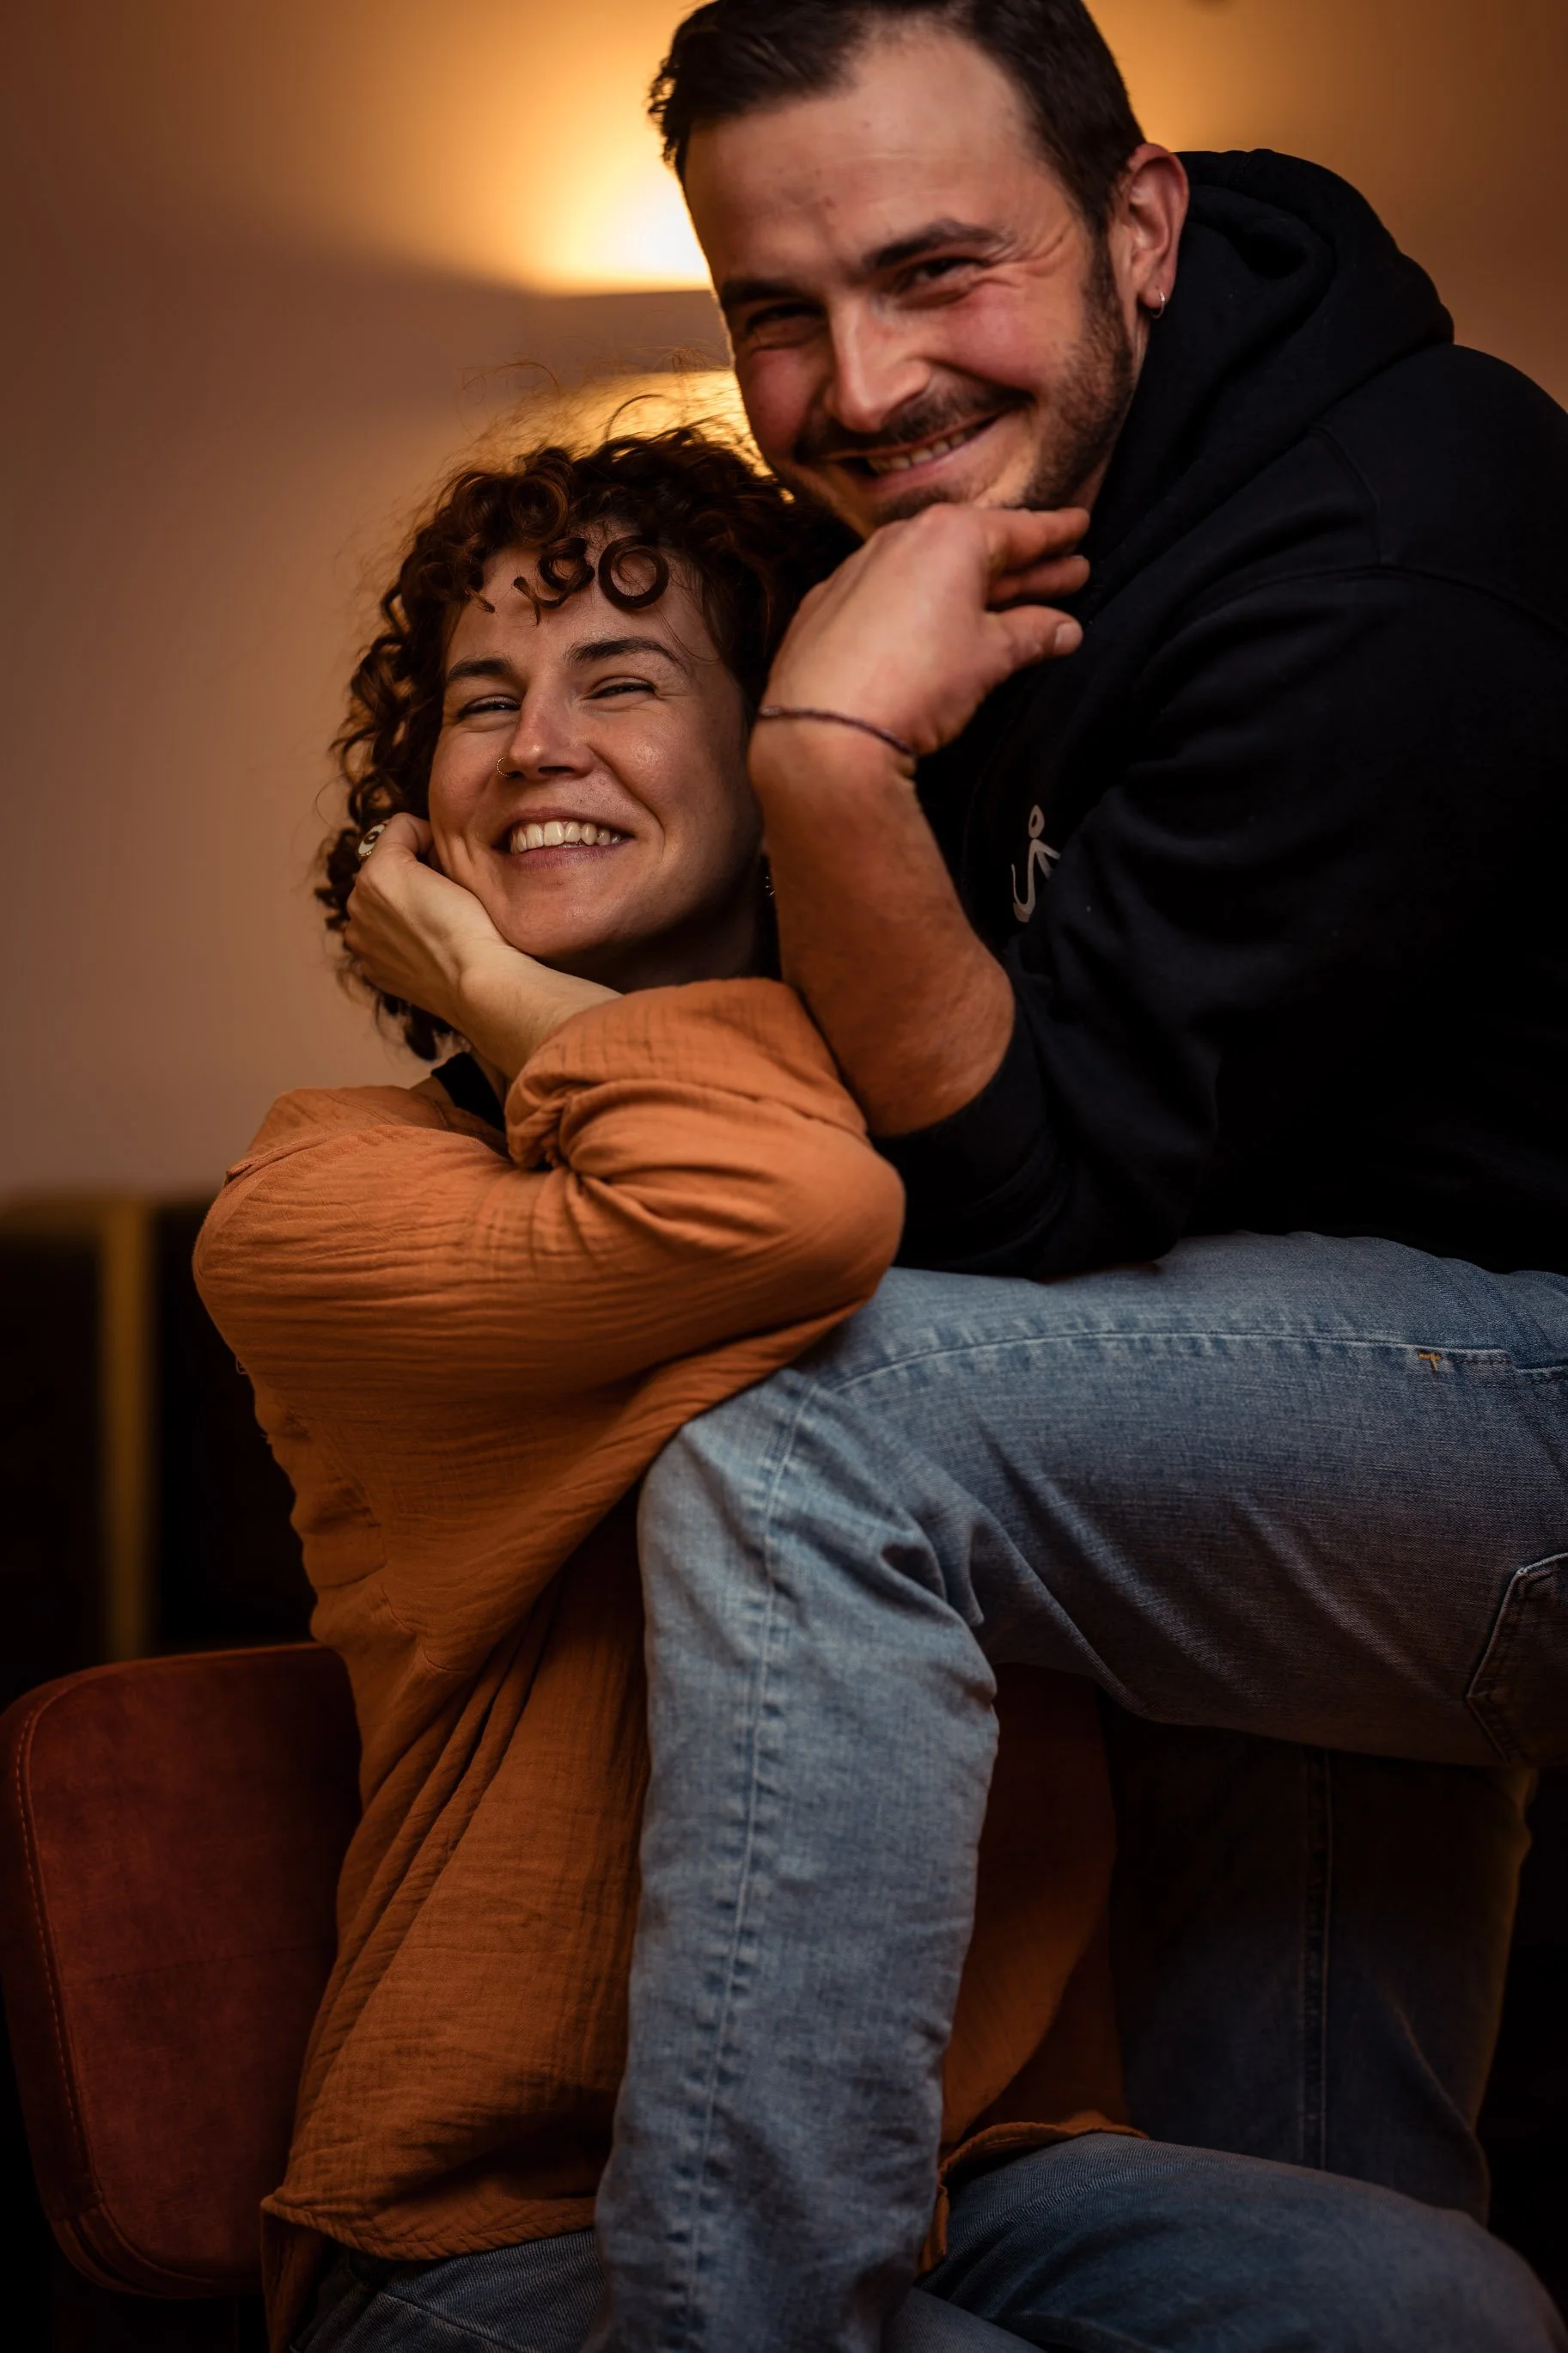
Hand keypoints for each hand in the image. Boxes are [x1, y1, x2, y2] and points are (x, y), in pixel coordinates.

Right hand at [346, 815, 615, 1081]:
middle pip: (387, 873)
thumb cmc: (477, 970)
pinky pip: (400, 828)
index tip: (453, 908)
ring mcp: (361, 899)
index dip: (425, 891)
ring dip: (423, 859)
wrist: (478, 982)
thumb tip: (433, 895)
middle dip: (418, 873)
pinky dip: (426, 834)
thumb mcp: (435, 954)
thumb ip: (417, 928)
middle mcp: (356, 924)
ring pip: (391, 852)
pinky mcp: (380, 874)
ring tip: (452, 890)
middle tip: (454, 898)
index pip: (389, 898)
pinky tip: (449, 864)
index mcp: (371, 949)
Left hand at [760, 504, 1088, 760]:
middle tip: (1068, 571)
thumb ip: (1032, 633)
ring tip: (1015, 599)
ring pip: (930, 569)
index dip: (1055, 533)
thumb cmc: (919, 681)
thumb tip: (1064, 629)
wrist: (826, 728)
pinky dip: (919, 604)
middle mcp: (900, 539)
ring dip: (973, 585)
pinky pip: (888, 594)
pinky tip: (936, 623)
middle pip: (977, 548)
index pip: (1019, 530)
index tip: (1080, 526)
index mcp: (950, 537)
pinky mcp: (827, 608)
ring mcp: (858, 570)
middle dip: (1025, 564)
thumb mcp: (990, 656)